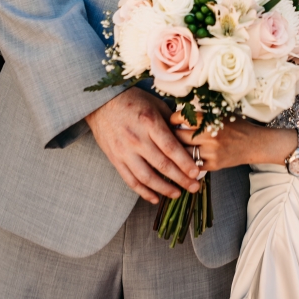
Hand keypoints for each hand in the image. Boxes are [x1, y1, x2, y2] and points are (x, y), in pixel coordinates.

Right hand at [86, 88, 201, 203]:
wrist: (101, 103)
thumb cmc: (132, 100)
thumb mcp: (155, 104)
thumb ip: (171, 122)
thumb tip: (187, 138)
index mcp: (149, 122)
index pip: (171, 148)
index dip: (185, 163)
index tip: (197, 173)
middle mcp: (137, 139)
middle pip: (162, 165)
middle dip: (181, 179)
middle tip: (194, 187)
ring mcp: (124, 151)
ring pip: (146, 177)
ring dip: (164, 189)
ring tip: (177, 194)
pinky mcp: (115, 159)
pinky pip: (130, 180)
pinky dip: (143, 192)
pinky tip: (155, 198)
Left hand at [170, 113, 286, 170]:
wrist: (254, 143)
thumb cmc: (236, 126)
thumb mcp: (220, 116)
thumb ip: (201, 117)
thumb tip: (178, 117)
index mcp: (209, 120)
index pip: (181, 118)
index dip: (172, 119)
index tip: (171, 121)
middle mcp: (209, 136)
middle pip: (178, 136)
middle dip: (171, 135)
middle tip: (168, 135)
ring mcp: (211, 152)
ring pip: (183, 152)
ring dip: (177, 150)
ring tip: (174, 147)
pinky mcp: (213, 165)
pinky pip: (193, 164)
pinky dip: (187, 162)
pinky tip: (185, 159)